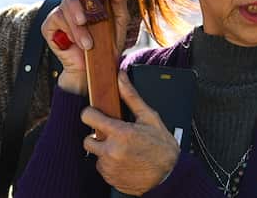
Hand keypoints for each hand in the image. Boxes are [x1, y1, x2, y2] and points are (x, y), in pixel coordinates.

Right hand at [43, 0, 127, 95]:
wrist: (95, 68)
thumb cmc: (108, 42)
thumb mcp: (119, 22)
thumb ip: (119, 0)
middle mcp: (73, 0)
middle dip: (76, 4)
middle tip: (83, 21)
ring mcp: (60, 11)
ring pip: (64, 10)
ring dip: (77, 29)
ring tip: (88, 45)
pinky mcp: (49, 25)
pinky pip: (55, 20)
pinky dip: (67, 32)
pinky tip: (73, 43)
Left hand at [81, 71, 179, 193]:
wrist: (169, 176)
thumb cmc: (162, 147)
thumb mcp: (149, 118)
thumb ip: (131, 96)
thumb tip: (121, 77)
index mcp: (120, 133)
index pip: (88, 117)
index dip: (91, 114)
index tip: (96, 114)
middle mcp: (111, 151)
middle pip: (87, 139)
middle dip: (97, 135)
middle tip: (112, 135)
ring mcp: (109, 167)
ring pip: (95, 155)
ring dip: (105, 151)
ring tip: (122, 149)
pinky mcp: (110, 179)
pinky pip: (102, 168)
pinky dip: (110, 164)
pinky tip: (124, 160)